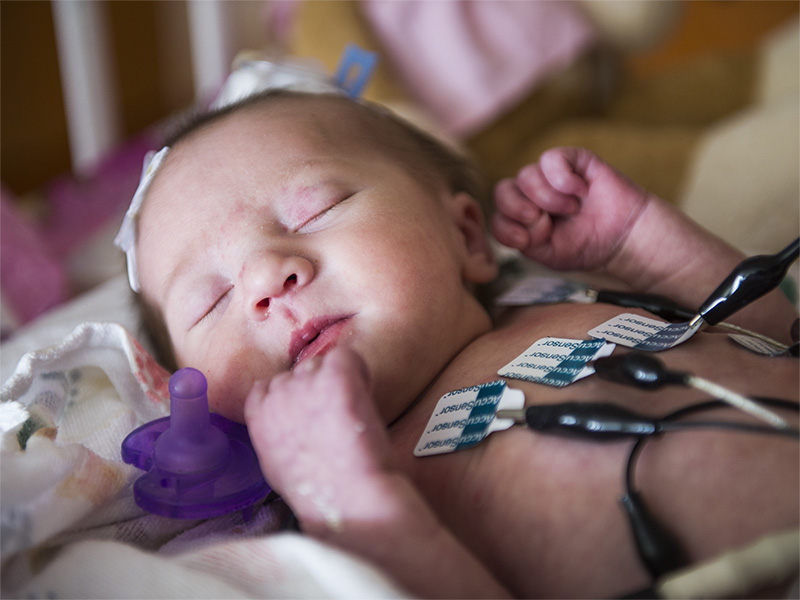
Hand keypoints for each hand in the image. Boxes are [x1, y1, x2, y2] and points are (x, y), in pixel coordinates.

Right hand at [244, 347, 389, 531]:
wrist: (347, 498)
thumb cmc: (319, 492)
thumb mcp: (276, 464)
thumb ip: (275, 433)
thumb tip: (289, 421)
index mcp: (259, 417)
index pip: (267, 386)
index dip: (292, 395)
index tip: (311, 412)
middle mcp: (278, 395)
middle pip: (299, 373)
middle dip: (318, 388)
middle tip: (337, 417)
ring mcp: (306, 383)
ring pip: (323, 364)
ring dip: (339, 380)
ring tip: (352, 412)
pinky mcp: (335, 377)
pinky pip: (348, 357)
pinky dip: (360, 371)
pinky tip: (364, 394)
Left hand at [491, 147, 649, 272]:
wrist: (624, 238)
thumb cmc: (587, 246)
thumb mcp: (549, 254)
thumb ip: (525, 241)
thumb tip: (518, 221)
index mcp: (522, 217)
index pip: (497, 217)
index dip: (508, 228)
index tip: (528, 241)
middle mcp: (532, 193)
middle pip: (503, 190)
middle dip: (518, 210)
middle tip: (544, 222)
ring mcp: (551, 175)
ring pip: (526, 175)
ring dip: (547, 198)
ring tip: (572, 209)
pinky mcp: (573, 159)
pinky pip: (551, 159)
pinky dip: (562, 178)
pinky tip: (579, 191)